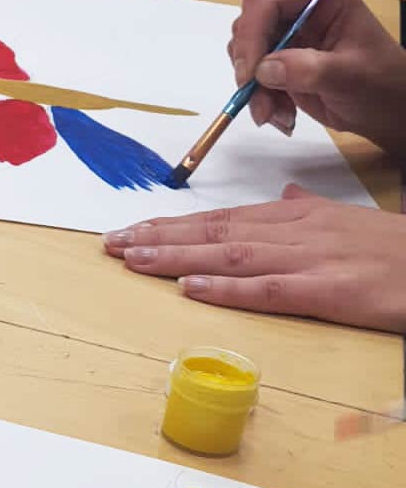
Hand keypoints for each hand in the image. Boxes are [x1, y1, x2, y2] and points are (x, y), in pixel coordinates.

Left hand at [103, 185, 405, 332]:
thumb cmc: (397, 247)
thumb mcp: (349, 219)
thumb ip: (309, 210)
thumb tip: (284, 196)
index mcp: (296, 215)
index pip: (221, 218)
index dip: (173, 226)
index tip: (132, 230)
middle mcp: (294, 231)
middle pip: (214, 232)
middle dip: (158, 237)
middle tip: (110, 243)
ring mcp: (310, 259)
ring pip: (229, 255)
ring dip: (175, 258)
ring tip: (131, 259)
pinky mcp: (329, 292)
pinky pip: (268, 290)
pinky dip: (225, 289)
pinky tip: (189, 289)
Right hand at [229, 0, 405, 156]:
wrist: (385, 109)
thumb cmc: (379, 84)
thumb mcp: (350, 76)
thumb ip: (308, 69)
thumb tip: (263, 70)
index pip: (266, 1)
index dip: (250, 34)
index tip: (249, 75)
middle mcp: (298, 10)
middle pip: (247, 27)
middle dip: (249, 67)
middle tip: (260, 100)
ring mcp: (286, 36)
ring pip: (244, 57)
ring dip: (254, 91)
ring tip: (278, 114)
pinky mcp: (278, 62)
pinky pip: (250, 79)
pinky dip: (259, 100)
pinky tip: (283, 115)